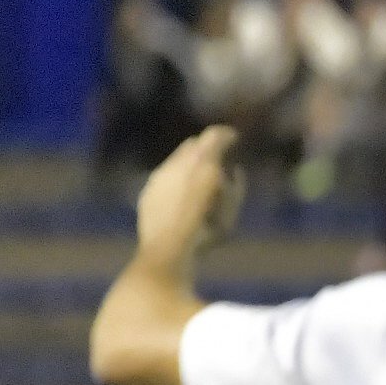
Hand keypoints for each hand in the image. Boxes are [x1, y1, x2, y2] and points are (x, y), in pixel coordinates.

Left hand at [135, 127, 241, 265]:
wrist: (167, 249)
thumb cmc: (205, 232)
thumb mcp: (231, 212)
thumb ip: (236, 187)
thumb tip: (236, 170)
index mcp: (201, 163)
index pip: (214, 135)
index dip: (226, 135)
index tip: (233, 136)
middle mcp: (178, 163)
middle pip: (193, 144)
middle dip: (206, 147)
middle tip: (218, 154)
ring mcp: (160, 175)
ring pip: (177, 160)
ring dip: (190, 163)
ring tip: (200, 174)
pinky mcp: (149, 189)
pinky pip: (165, 176)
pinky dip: (176, 178)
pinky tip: (182, 193)